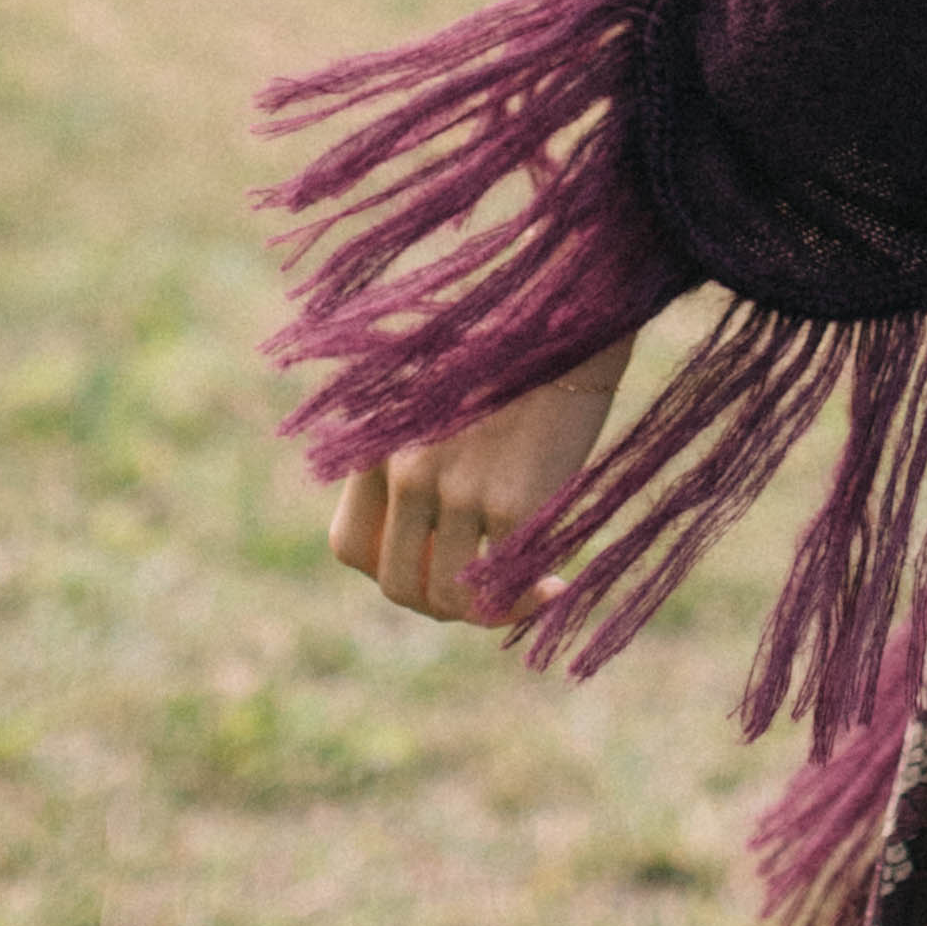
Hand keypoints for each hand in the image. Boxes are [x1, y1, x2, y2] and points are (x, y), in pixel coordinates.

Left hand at [326, 339, 633, 622]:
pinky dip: (530, 597)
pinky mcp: (511, 502)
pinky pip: (508, 583)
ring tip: (525, 594)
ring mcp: (456, 489)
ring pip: (449, 597)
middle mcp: (405, 469)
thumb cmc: (516, 347)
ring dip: (485, 612)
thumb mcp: (437, 393)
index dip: (390, 567)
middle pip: (398, 583)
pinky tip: (556, 585)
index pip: (351, 547)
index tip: (433, 563)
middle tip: (485, 595)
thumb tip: (434, 543)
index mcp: (378, 439)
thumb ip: (416, 453)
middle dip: (440, 602)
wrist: (575, 313)